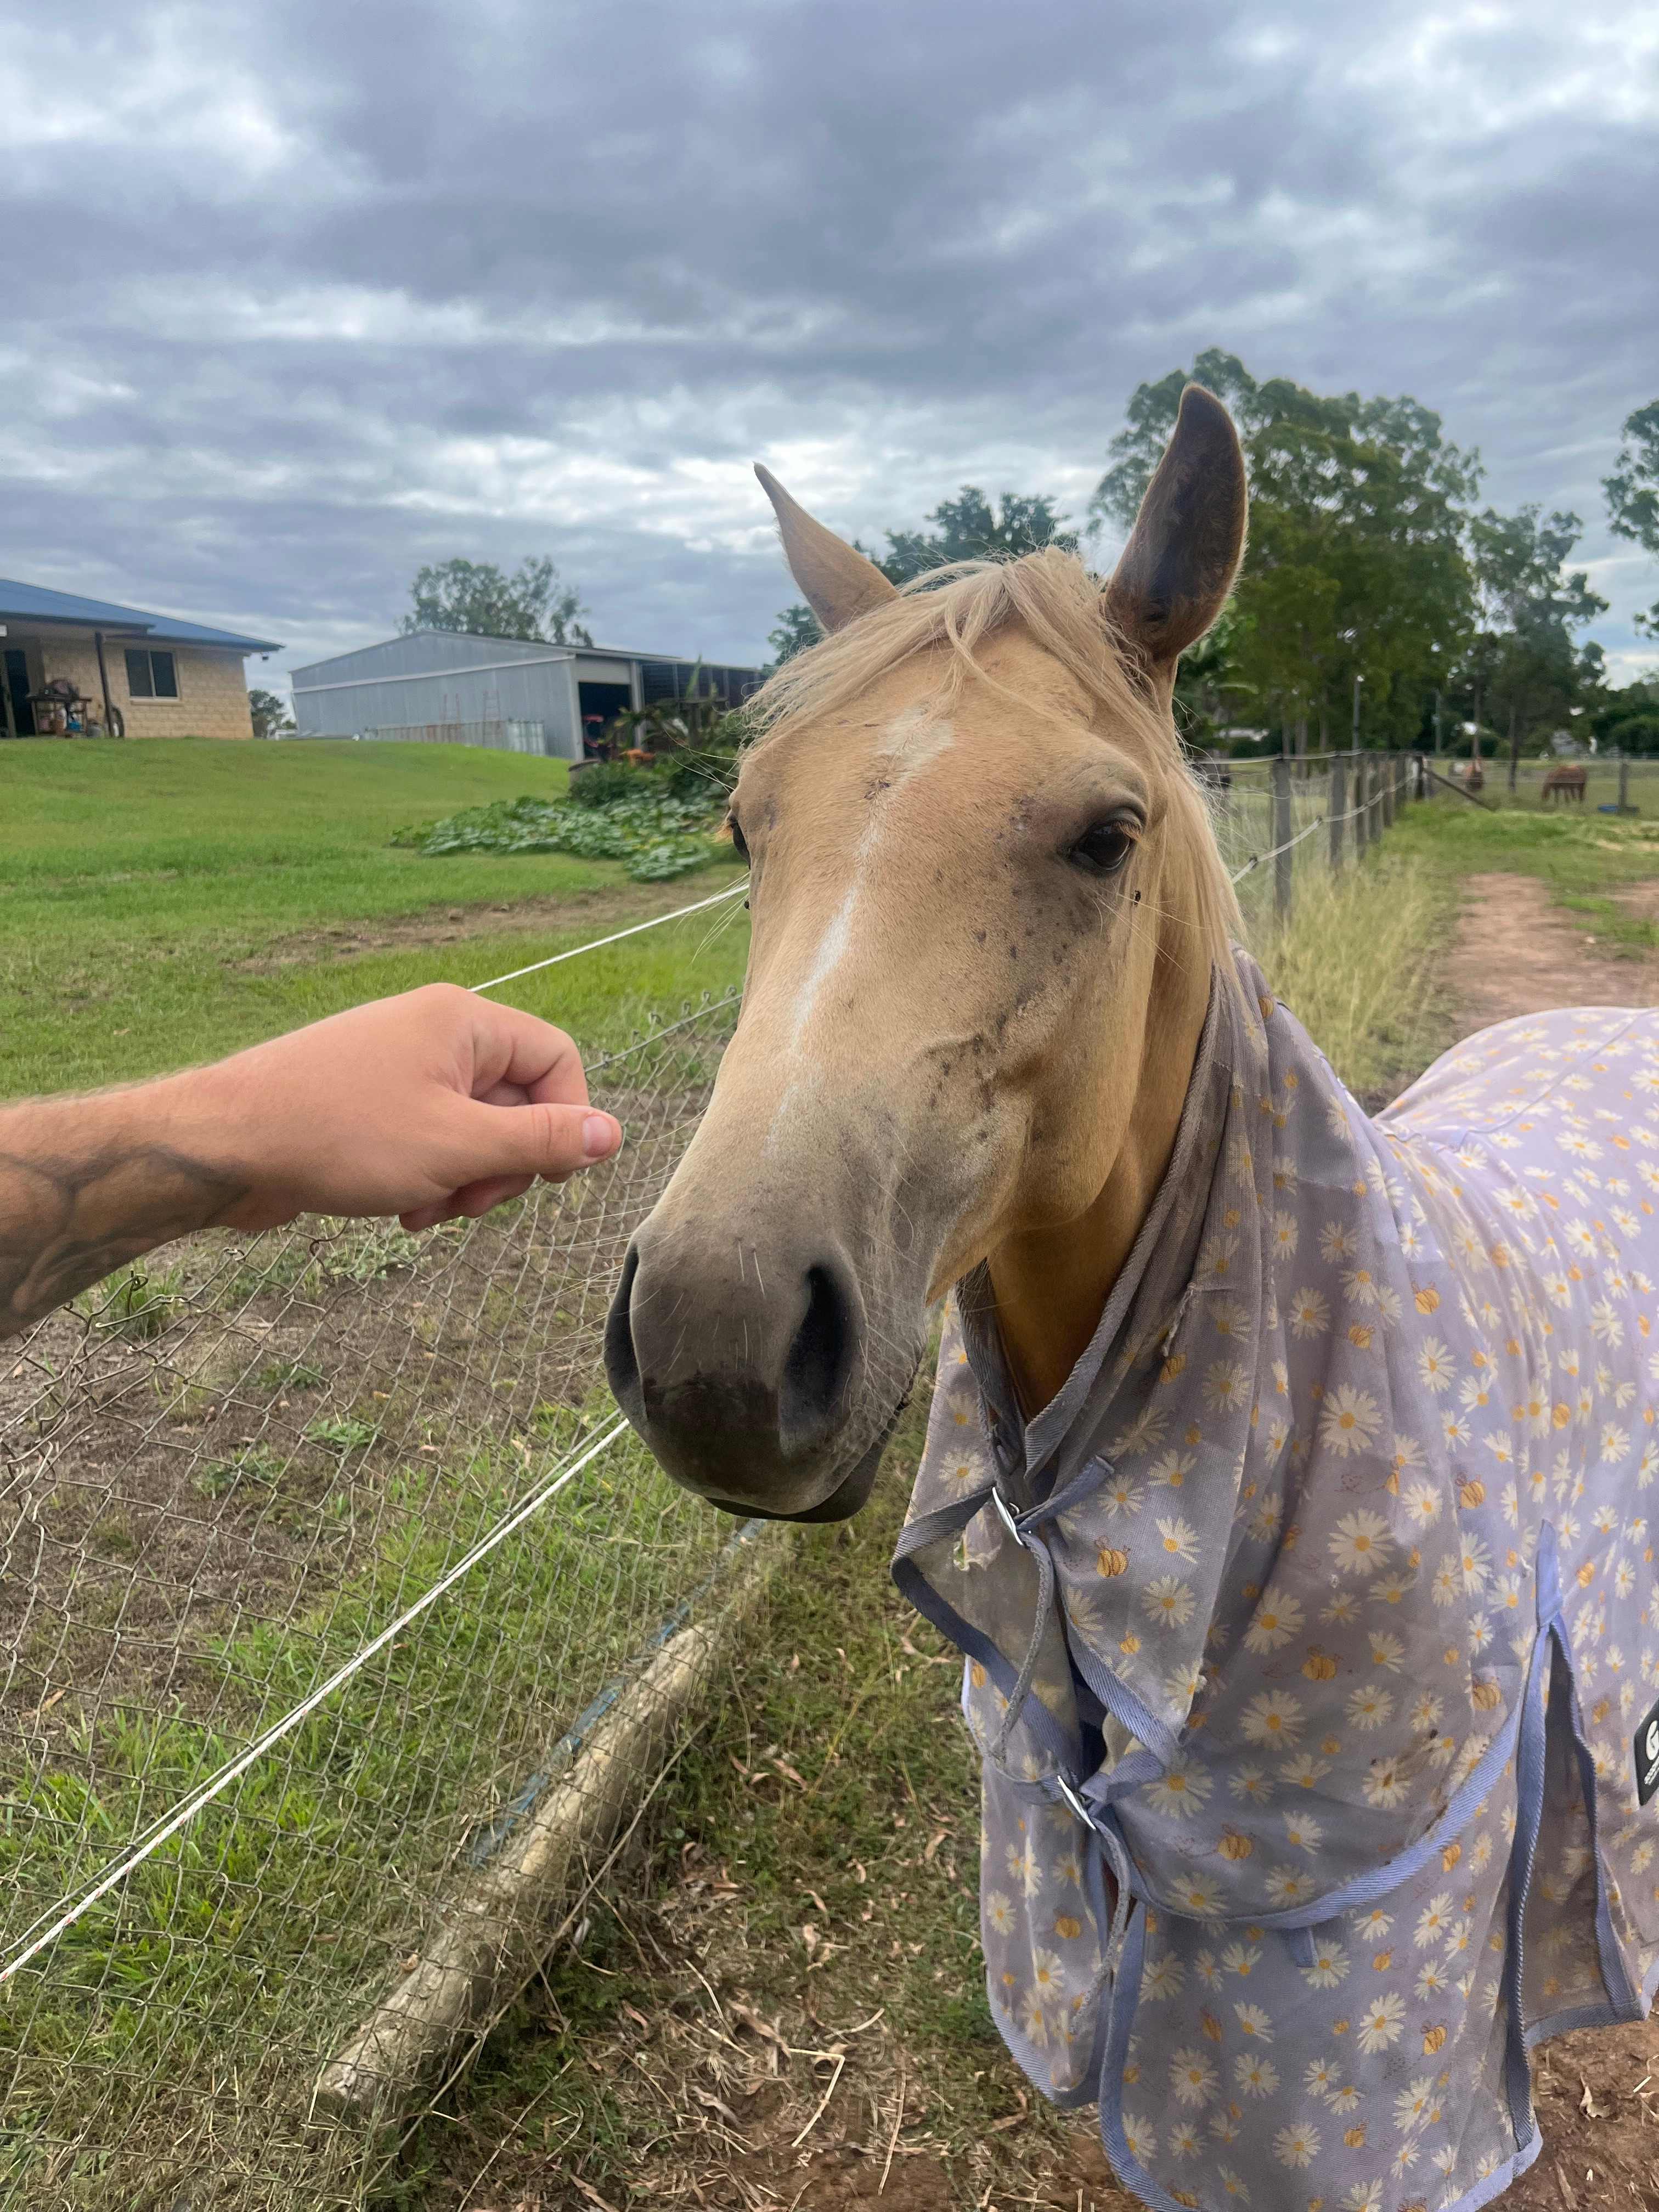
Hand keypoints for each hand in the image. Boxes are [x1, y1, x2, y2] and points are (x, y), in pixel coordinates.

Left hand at [162, 984, 620, 1233]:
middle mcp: (434, 1033)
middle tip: (471, 1203)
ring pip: (472, 1128)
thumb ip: (539, 1142)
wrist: (222, 1145)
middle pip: (517, 1098)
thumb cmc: (337, 1136)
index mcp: (462, 1022)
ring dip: (464, 1180)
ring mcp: (398, 1065)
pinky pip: (429, 1137)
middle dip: (504, 1163)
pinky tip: (399, 1208)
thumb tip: (610, 1135)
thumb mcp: (457, 1146)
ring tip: (424, 1211)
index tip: (546, 1176)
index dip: (565, 1120)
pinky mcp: (369, 1101)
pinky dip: (427, 1176)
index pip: (556, 1060)